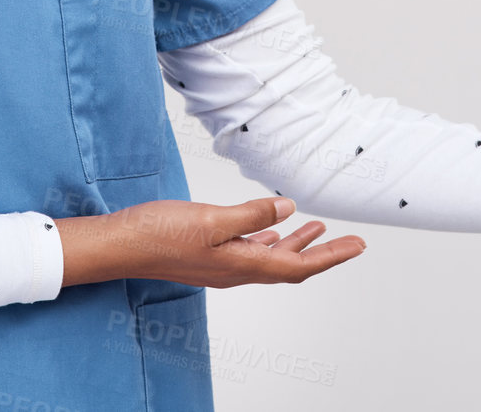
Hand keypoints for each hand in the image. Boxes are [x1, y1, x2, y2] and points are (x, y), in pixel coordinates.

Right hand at [57, 196, 366, 288]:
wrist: (122, 244)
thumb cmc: (160, 233)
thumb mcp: (212, 219)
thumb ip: (251, 216)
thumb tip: (289, 209)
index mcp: (242, 266)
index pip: (298, 267)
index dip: (331, 255)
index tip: (358, 245)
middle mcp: (236, 270)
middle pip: (291, 265)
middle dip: (323, 251)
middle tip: (351, 240)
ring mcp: (222, 263)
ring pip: (271, 258)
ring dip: (297, 243)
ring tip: (317, 226)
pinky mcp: (209, 253)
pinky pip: (250, 251)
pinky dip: (269, 240)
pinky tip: (272, 230)